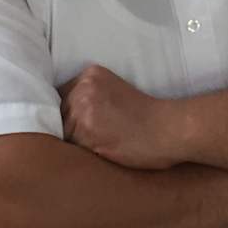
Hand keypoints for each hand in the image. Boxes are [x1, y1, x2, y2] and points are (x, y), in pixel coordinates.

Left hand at [58, 65, 176, 169]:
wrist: (168, 129)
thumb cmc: (147, 115)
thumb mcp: (115, 91)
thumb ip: (90, 95)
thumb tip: (62, 113)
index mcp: (90, 74)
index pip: (60, 94)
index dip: (66, 111)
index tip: (77, 122)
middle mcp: (83, 88)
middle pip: (59, 113)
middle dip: (69, 126)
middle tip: (91, 136)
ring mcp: (83, 110)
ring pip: (63, 131)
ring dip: (75, 142)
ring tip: (98, 145)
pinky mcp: (86, 133)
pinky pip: (72, 147)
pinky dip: (82, 153)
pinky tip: (101, 151)